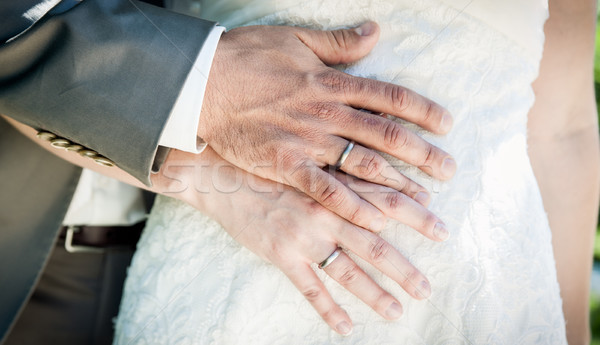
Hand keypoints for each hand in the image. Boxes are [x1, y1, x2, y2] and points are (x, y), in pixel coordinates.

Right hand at [171, 147, 446, 335]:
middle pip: (375, 245)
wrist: (221, 173)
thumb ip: (344, 171)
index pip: (387, 202)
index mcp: (335, 187)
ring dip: (374, 294)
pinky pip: (310, 288)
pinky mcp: (281, 255)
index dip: (418, 216)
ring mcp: (303, 237)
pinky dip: (328, 310)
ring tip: (397, 311)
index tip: (443, 230)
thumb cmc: (269, 162)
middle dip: (404, 268)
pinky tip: (346, 327)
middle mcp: (325, 213)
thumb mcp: (309, 159)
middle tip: (426, 287)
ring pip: (347, 271)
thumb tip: (383, 175)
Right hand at [199, 22, 455, 232]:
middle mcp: (329, 113)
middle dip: (423, 154)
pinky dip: (353, 204)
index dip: (422, 110)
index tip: (446, 124)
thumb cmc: (248, 58)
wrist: (204, 85)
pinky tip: (377, 221)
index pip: (390, 96)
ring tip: (427, 203)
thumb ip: (339, 42)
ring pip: (365, 165)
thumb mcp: (296, 39)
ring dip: (399, 184)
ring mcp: (310, 141)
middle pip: (387, 135)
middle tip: (450, 170)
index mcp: (334, 82)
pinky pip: (327, 189)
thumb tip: (375, 32)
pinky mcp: (287, 165)